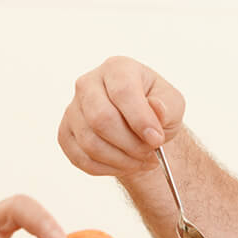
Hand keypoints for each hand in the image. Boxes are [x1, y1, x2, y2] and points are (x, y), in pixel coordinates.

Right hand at [58, 57, 185, 176]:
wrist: (138, 123)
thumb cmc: (155, 107)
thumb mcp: (172, 104)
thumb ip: (167, 106)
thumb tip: (156, 109)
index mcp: (117, 68)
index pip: (123, 92)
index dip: (140, 120)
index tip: (156, 140)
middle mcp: (89, 84)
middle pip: (100, 118)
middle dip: (129, 144)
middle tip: (149, 153)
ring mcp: (73, 108)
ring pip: (90, 142)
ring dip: (120, 160)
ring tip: (140, 160)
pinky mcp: (66, 132)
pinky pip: (80, 158)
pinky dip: (106, 168)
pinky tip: (124, 164)